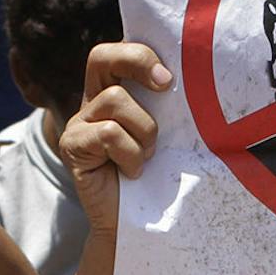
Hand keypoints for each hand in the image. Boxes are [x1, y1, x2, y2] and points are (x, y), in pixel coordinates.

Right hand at [60, 43, 169, 237]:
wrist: (140, 223)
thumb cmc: (162, 176)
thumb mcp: (172, 133)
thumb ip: (173, 105)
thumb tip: (203, 76)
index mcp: (119, 91)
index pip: (119, 51)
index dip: (141, 52)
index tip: (169, 77)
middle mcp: (94, 101)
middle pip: (101, 56)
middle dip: (136, 61)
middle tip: (165, 85)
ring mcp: (80, 123)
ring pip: (116, 101)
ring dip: (145, 131)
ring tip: (148, 156)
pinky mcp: (72, 146)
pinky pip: (108, 133)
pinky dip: (130, 154)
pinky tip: (132, 172)